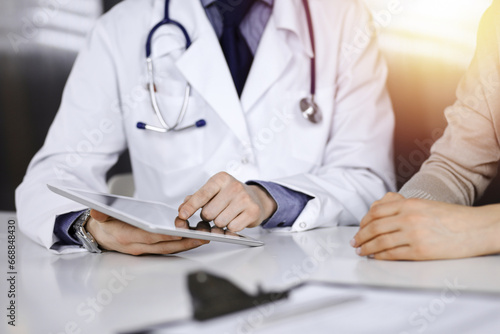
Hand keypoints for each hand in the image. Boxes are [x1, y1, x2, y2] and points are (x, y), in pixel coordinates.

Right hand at [86, 210, 208, 255]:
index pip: (150, 237)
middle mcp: (137, 246)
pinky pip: (166, 248)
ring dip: (186, 244)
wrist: (98, 236)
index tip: (181, 232)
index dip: (166, 235)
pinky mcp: (148, 250)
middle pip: (165, 245)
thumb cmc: (103, 225)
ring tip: (203, 238)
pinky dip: (179, 245)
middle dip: (184, 242)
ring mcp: (143, 250)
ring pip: (168, 248)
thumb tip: (97, 212)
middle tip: (202, 236)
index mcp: (126, 237)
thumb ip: (100, 214)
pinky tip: (192, 239)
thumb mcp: (99, 217)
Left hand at [178, 172, 276, 231]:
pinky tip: (235, 219)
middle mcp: (234, 186)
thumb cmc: (231, 194)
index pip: (203, 194)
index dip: (191, 206)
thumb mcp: (213, 191)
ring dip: (219, 223)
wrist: (256, 198)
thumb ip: (196, 198)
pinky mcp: (253, 211)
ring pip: (220, 222)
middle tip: (216, 211)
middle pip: (209, 212)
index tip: (182, 215)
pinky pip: (233, 227)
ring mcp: (245, 199)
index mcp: (221, 179)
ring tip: (226, 215)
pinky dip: (231, 227)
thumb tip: (182, 208)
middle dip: (208, 216)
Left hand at [351, 192, 499, 259]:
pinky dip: (381, 256)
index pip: (376, 211)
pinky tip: (377, 257)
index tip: (359, 228)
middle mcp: (409, 217)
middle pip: (374, 227)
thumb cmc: (452, 218)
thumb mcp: (425, 205)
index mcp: (409, 204)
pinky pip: (393, 254)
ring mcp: (414, 234)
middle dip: (361, 236)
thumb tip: (381, 215)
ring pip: (381, 241)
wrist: (477, 228)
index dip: (363, 221)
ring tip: (362, 252)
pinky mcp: (420, 251)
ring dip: (367, 248)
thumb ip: (403, 208)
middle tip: (355, 243)